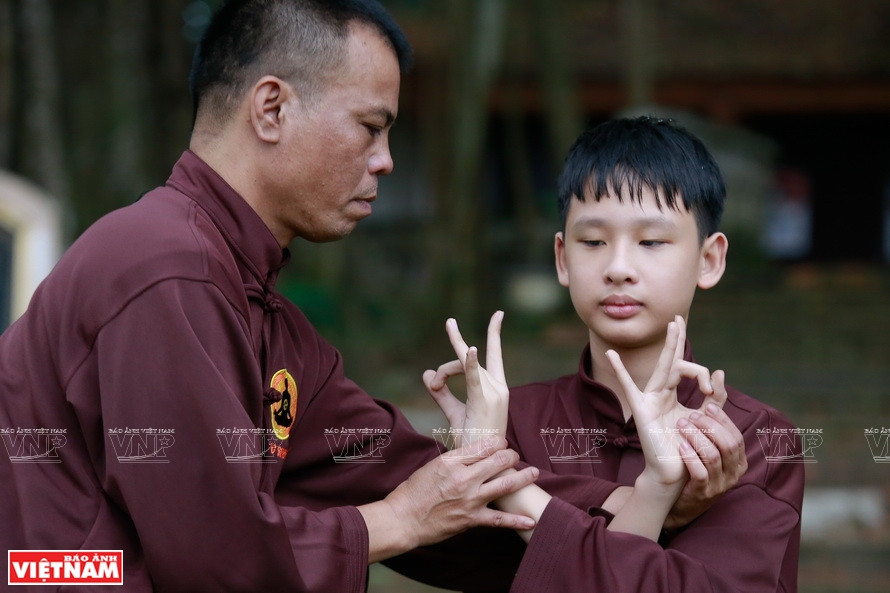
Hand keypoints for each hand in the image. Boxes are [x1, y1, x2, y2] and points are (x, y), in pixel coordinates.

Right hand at [361, 437, 538, 561]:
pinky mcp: (471, 519)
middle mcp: (463, 479)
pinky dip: (516, 520)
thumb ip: (455, 460)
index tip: (502, 442)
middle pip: (497, 461)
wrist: (403, 520)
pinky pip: (499, 520)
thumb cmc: (413, 491)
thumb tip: (474, 455)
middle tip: (514, 455)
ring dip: (523, 477)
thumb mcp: (432, 466)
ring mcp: (470, 500)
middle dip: (510, 455)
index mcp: (451, 462)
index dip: (497, 442)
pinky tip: (531, 521)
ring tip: (534, 472)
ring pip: (504, 485)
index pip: (483, 446)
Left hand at [423, 312, 508, 445]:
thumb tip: (426, 373)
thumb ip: (440, 392)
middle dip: (457, 339)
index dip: (494, 334)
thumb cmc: (473, 442)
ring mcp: (494, 391)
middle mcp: (498, 386)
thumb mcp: (454, 412)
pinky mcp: (485, 399)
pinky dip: (469, 362)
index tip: (495, 316)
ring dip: (442, 374)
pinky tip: (467, 349)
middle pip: (467, 358)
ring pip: (460, 366)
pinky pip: (473, 376)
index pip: (494, 354)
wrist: (487, 466)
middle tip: (449, 320)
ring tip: (434, 385)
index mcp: (496, 387)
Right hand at [606, 316, 726, 491]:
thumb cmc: (688, 448)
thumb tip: (719, 370)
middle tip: (679, 318)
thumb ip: (713, 397)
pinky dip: (620, 369)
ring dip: (670, 345)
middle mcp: (659, 393)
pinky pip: (629, 386)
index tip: (708, 390)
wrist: (676, 471)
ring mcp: (648, 399)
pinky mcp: (641, 409)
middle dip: (677, 338)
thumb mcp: (707, 418)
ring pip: (663, 367)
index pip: (686, 370)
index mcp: (671, 395)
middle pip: (672, 361)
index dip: (701, 374)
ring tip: (673, 324)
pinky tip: (611, 353)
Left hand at [665, 401, 747, 528]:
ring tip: (682, 425)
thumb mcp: (709, 452)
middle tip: (691, 415)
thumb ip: (714, 432)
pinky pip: (701, 473)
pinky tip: (681, 446)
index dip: (723, 420)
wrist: (676, 501)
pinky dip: (691, 457)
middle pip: (728, 445)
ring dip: (697, 437)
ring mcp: (720, 485)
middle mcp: (733, 474)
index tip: (707, 406)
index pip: (737, 437)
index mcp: (739, 462)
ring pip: (713, 456)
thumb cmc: (693, 469)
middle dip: (710, 426)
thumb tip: (713, 400)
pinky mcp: (703, 493)